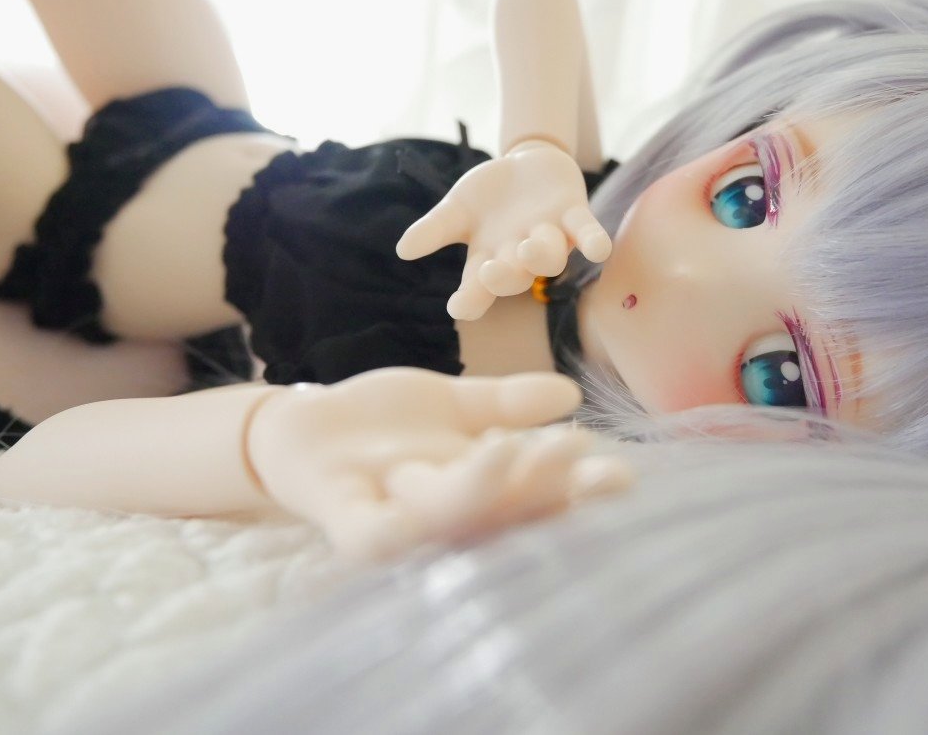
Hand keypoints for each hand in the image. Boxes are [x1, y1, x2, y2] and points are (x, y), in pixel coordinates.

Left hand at [246, 368, 631, 559]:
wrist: (303, 428)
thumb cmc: (385, 424)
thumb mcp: (452, 404)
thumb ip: (505, 403)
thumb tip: (569, 393)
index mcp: (481, 492)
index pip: (540, 497)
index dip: (581, 490)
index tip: (624, 474)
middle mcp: (448, 520)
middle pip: (506, 513)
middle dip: (545, 486)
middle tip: (581, 453)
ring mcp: (399, 524)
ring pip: (451, 519)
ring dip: (485, 492)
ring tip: (512, 449)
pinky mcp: (349, 522)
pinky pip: (375, 535)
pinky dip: (401, 526)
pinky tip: (421, 496)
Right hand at [396, 140, 611, 320]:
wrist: (527, 164)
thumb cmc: (489, 196)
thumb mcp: (458, 208)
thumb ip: (435, 229)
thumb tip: (403, 250)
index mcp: (489, 260)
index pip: (477, 287)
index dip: (470, 299)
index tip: (458, 307)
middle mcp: (520, 256)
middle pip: (515, 277)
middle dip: (505, 276)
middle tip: (491, 271)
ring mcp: (550, 237)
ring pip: (550, 257)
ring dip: (541, 254)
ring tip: (527, 245)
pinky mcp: (574, 216)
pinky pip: (587, 234)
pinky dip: (593, 242)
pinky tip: (599, 250)